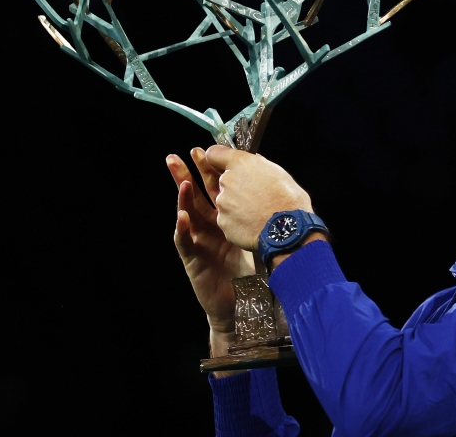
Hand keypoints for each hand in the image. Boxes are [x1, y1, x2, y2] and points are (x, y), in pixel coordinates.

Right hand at [167, 148, 255, 333]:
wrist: (246, 304)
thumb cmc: (253, 272)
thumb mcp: (258, 237)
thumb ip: (262, 216)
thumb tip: (277, 188)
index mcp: (225, 220)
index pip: (214, 190)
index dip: (207, 171)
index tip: (203, 150)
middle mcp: (209, 229)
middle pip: (195, 197)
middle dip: (186, 176)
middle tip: (178, 157)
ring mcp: (199, 244)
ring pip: (187, 216)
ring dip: (182, 198)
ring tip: (182, 182)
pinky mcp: (194, 261)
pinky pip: (185, 243)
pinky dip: (182, 229)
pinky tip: (182, 216)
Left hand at [205, 145, 312, 250]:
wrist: (287, 230)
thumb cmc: (288, 200)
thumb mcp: (278, 172)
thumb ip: (258, 166)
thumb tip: (253, 165)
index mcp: (241, 163)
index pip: (214, 153)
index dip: (218, 158)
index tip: (222, 163)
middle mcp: (227, 181)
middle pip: (223, 180)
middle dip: (235, 186)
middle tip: (254, 194)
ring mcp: (223, 203)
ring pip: (226, 201)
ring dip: (237, 205)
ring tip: (257, 212)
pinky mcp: (223, 222)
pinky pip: (228, 219)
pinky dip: (238, 221)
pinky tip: (253, 223)